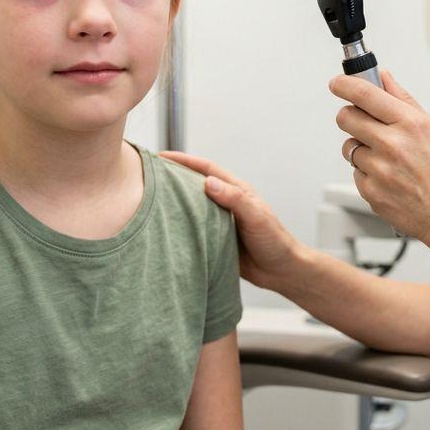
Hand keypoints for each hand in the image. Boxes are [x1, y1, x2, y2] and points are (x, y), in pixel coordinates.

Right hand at [158, 151, 302, 291]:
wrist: (281, 272)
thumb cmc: (274, 242)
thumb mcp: (256, 217)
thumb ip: (235, 199)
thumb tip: (208, 182)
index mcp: (236, 191)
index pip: (206, 170)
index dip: (185, 161)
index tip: (162, 157)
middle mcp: (225, 203)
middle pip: (195, 185)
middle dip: (174, 177)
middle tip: (147, 174)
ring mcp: (219, 221)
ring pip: (192, 206)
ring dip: (174, 200)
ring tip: (147, 198)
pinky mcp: (215, 239)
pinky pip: (193, 228)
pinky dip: (180, 224)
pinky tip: (164, 227)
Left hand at [331, 70, 429, 244]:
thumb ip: (403, 99)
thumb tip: (382, 76)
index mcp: (409, 123)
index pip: (364, 94)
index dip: (344, 85)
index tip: (336, 83)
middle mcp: (392, 144)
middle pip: (346, 117)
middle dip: (349, 116)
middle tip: (361, 122)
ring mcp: (378, 169)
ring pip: (349, 146)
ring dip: (361, 148)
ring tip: (386, 159)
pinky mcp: (369, 191)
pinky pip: (355, 171)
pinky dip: (366, 172)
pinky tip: (388, 178)